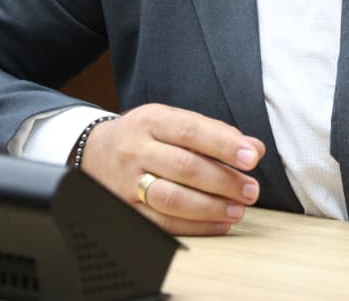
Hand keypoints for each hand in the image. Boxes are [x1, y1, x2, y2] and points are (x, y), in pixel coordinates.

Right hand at [78, 103, 264, 235]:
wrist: (95, 152)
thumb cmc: (147, 136)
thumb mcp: (172, 121)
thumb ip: (214, 132)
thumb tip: (254, 149)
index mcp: (150, 121)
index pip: (190, 131)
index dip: (223, 145)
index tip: (252, 157)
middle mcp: (135, 150)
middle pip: (184, 167)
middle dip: (224, 181)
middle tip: (251, 190)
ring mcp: (127, 183)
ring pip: (172, 199)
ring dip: (211, 207)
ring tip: (238, 209)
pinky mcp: (126, 210)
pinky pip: (162, 224)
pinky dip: (196, 226)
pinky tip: (219, 224)